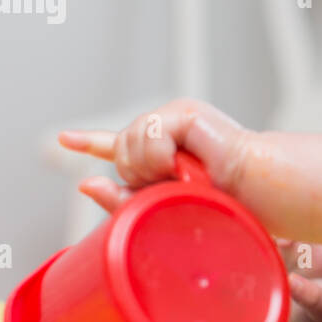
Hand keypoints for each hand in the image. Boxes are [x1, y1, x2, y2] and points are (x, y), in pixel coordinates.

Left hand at [57, 98, 249, 210]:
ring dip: (149, 166)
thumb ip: (124, 199)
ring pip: (130, 139)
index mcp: (165, 154)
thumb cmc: (225, 206)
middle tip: (171, 184)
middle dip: (136, 173)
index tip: (66, 139)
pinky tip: (183, 163)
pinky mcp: (185, 113)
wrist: (255, 196)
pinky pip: (150, 133)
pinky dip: (160, 155)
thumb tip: (85, 184)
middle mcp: (169, 131)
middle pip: (120, 148)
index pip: (122, 145)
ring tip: (182, 176)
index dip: (91, 142)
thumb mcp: (164, 209)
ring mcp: (177, 118)